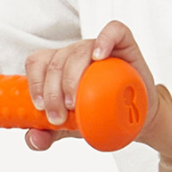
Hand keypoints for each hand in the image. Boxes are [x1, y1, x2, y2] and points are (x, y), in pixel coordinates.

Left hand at [23, 20, 156, 151]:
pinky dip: (104, 40)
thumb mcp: (71, 128)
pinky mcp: (123, 44)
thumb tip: (35, 140)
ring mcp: (98, 47)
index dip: (36, 82)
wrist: (137, 119)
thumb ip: (50, 133)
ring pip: (79, 50)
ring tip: (76, 102)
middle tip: (60, 116)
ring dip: (72, 77)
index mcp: (58, 67)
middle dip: (52, 91)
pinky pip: (113, 31)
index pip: (38, 62)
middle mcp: (76, 54)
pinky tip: (99, 57)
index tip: (41, 107)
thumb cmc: (102, 116)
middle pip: (56, 60)